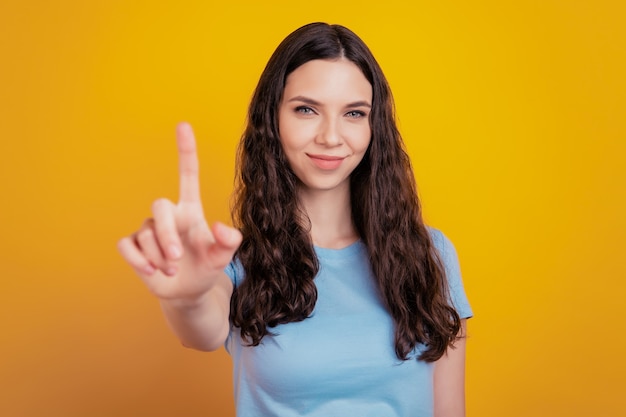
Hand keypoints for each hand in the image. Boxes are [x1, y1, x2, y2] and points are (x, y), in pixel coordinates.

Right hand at [118, 122, 241, 301]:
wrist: (189, 292)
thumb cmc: (207, 268)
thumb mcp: (224, 257)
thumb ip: (230, 241)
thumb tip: (220, 226)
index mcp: (190, 210)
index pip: (187, 175)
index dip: (185, 151)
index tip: (183, 125)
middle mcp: (169, 216)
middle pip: (158, 206)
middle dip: (167, 235)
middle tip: (176, 259)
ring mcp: (149, 230)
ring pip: (145, 233)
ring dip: (159, 256)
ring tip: (171, 271)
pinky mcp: (134, 246)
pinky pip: (126, 246)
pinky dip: (138, 260)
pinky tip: (151, 271)